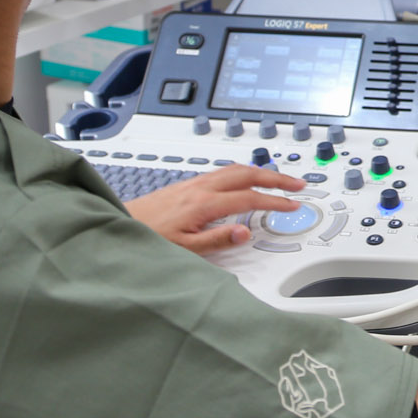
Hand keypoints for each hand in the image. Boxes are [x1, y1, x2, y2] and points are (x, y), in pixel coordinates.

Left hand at [125, 165, 304, 254]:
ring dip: (261, 171)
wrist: (120, 222)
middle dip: (276, 177)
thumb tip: (245, 232)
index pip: (249, 198)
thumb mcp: (183, 248)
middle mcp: (200, 188)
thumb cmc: (148, 237)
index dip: (274, 201)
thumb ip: (217, 240)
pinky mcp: (187, 184)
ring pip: (235, 168)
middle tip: (297, 183)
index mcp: (204, 203)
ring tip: (278, 177)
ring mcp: (194, 183)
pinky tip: (245, 177)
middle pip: (247, 174)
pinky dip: (243, 171)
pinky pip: (223, 170)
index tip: (292, 205)